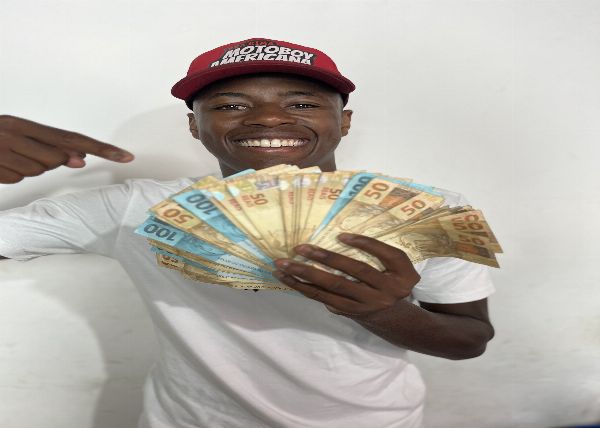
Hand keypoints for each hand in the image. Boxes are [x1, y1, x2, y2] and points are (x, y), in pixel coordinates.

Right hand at [0, 115, 133, 183]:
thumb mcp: (18, 135)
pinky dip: (11, 175)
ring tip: (8, 157)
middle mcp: (12, 133)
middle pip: (55, 159)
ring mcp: (0, 150)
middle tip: (25, 153)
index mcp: (22, 124)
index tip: (125, 156)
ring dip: (28, 169)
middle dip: (50, 161)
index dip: (101, 148)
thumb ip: (49, 145)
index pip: (72, 138)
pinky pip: (16, 179)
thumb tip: (80, 157)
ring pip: (37, 171)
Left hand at [273, 233, 420, 316]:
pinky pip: (322, 297)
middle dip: (326, 258)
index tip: (341, 235)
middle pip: (354, 272)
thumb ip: (380, 251)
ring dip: (305, 274)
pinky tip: (287, 277)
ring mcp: (365, 304)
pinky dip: (303, 287)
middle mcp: (386, 292)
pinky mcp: (347, 311)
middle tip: (300, 247)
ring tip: (283, 264)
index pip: (386, 254)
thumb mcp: (398, 265)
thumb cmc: (390, 279)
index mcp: (403, 275)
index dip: (365, 244)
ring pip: (332, 288)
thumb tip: (340, 237)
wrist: (389, 316)